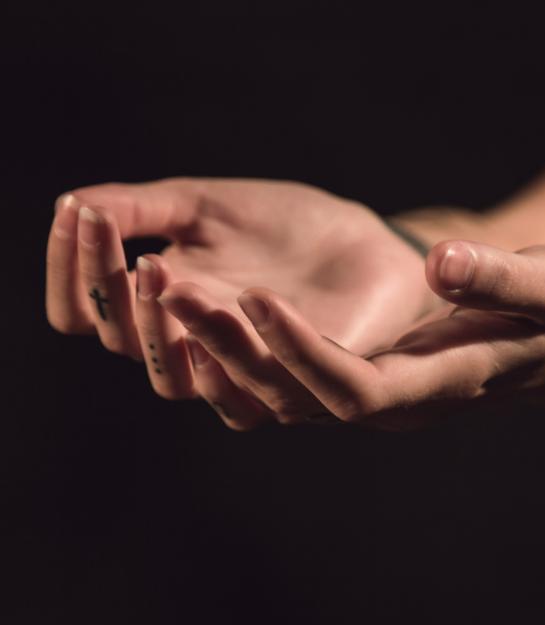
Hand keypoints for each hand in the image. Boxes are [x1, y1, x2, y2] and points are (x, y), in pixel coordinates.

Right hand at [45, 177, 436, 412]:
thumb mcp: (207, 205)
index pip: (89, 310)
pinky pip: (255, 389)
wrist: (363, 244)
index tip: (76, 213)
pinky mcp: (297, 379)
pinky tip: (242, 299)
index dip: (71, 270)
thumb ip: (144, 209)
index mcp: (165, 302)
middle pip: (124, 343)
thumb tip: (71, 205)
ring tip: (162, 269)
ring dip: (162, 328)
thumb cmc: (285, 227)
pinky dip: (235, 348)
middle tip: (126, 240)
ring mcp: (241, 367)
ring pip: (177, 379)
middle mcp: (192, 343)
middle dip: (112, 291)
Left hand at [165, 239, 544, 429]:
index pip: (354, 388)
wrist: (543, 341)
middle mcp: (386, 402)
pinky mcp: (347, 374)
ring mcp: (362, 392)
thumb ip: (499, 278)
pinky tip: (196, 309)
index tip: (259, 300)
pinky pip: (279, 374)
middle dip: (237, 350)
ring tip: (168, 292)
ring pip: (276, 390)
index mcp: (431, 388)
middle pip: (296, 396)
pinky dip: (235, 348)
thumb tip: (441, 263)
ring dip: (220, 347)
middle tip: (178, 295)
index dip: (304, 352)